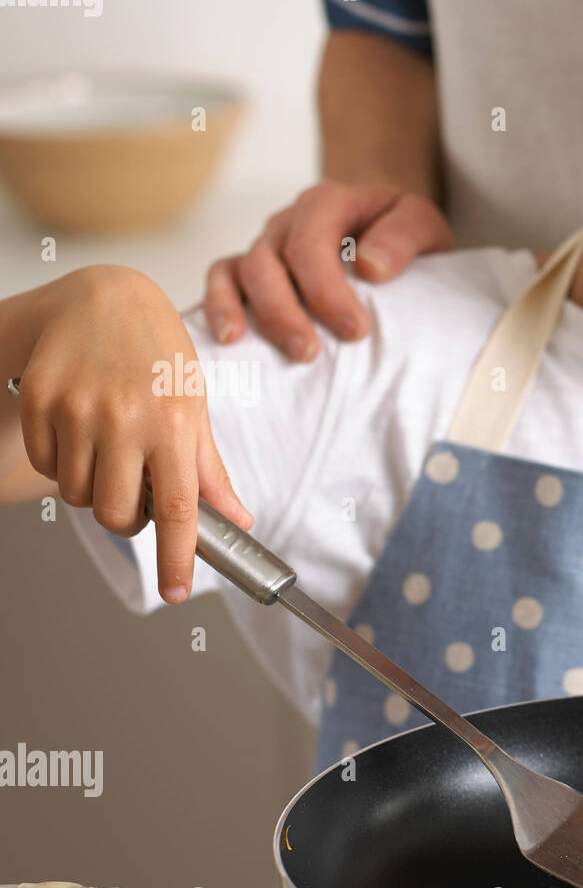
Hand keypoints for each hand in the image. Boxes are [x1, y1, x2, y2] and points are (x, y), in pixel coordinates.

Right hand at [16, 266, 252, 601]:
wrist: (105, 296)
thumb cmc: (158, 353)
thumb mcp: (195, 406)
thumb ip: (209, 469)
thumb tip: (236, 519)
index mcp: (174, 423)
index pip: (179, 508)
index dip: (177, 557)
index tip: (177, 591)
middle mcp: (125, 419)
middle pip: (117, 513)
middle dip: (128, 518)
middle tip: (136, 492)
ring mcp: (78, 410)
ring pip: (78, 495)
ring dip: (94, 490)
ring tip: (110, 453)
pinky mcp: (41, 400)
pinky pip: (47, 465)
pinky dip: (63, 463)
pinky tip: (80, 432)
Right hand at [203, 182, 453, 360]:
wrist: (388, 232)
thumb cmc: (403, 236)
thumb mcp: (423, 224)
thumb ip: (403, 236)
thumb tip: (368, 267)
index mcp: (328, 203)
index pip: (311, 244)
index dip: (326, 290)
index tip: (355, 332)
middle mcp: (289, 221)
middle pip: (268, 262)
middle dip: (285, 312)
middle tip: (308, 353)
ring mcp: (266, 244)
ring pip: (241, 273)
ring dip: (258, 317)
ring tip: (277, 356)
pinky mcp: (251, 268)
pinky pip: (221, 279)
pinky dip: (218, 307)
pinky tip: (227, 342)